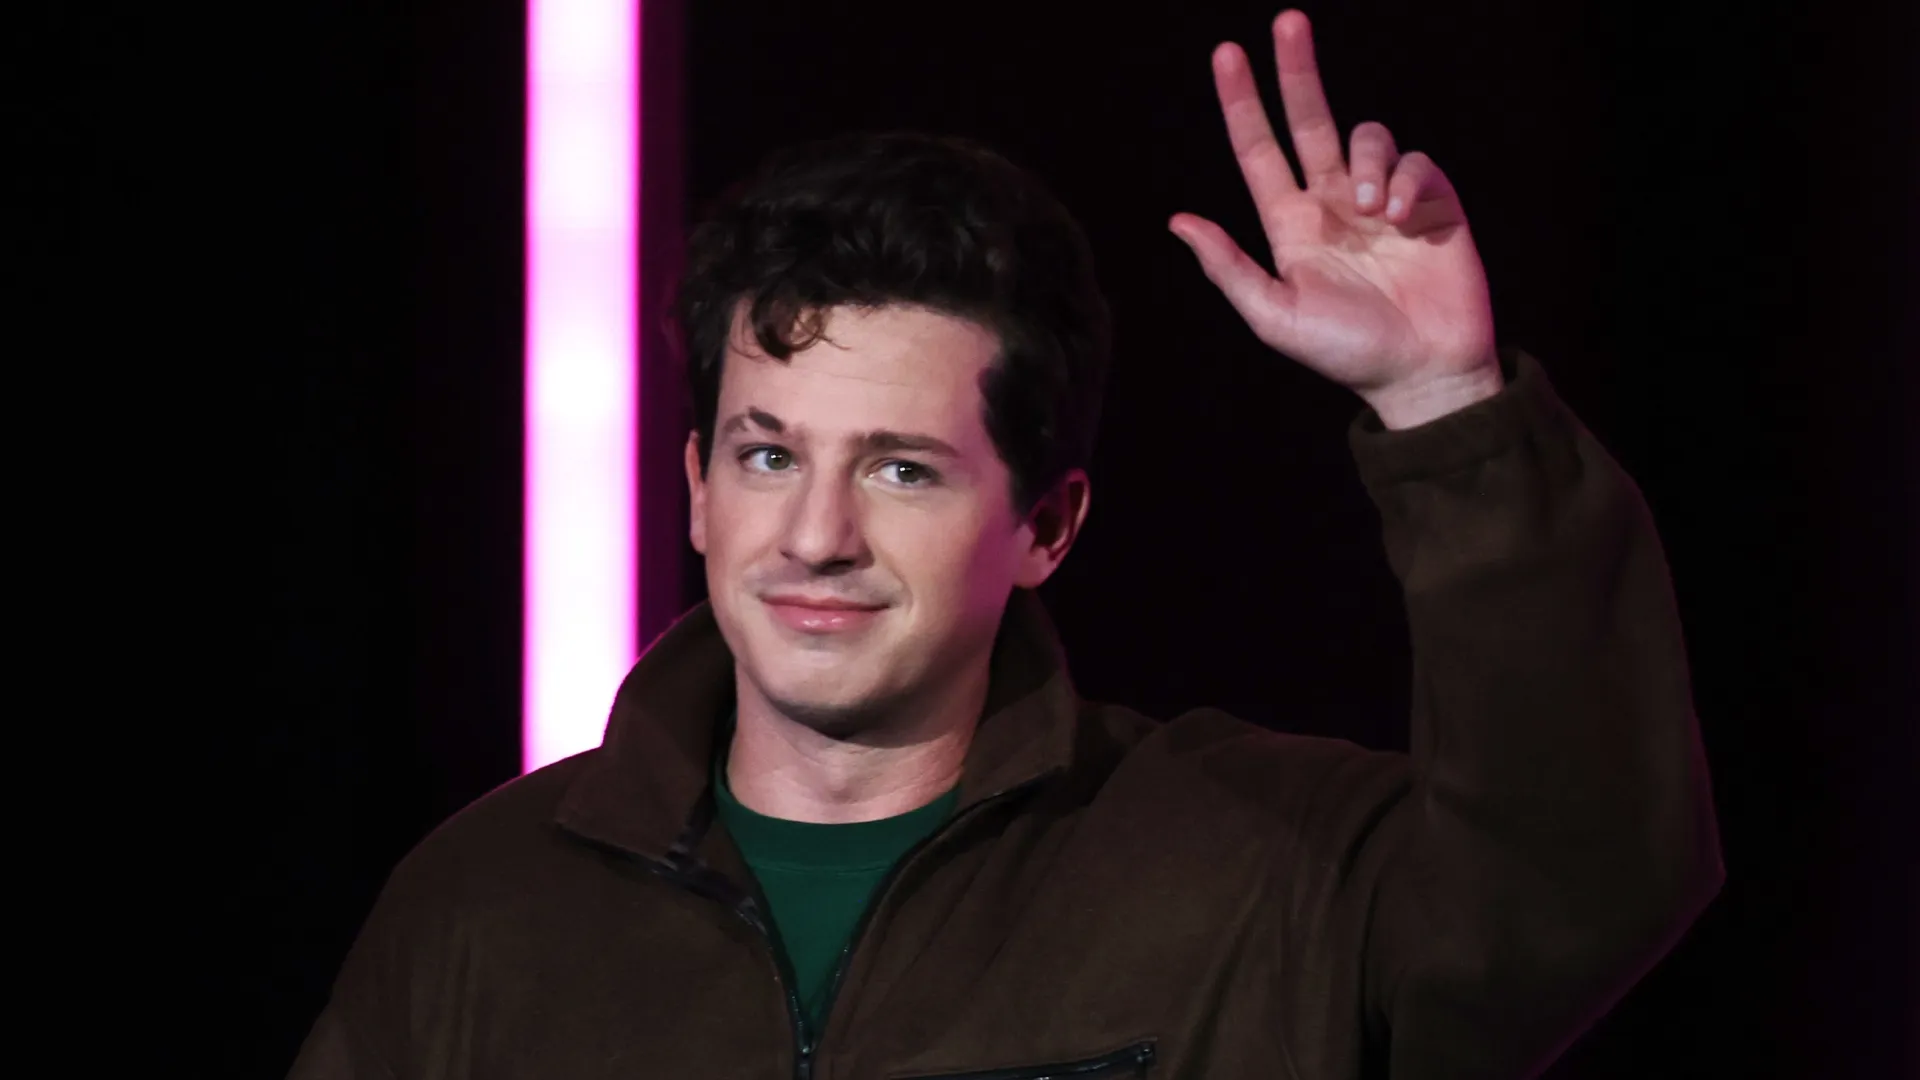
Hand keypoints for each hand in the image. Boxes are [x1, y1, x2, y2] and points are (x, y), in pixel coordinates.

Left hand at [1171, 10, 1502, 429]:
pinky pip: (1415, 162)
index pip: (1259, 151)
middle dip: (1297, 71)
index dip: (1243, 104)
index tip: (1227, 55)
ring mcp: (1382, 199)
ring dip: (1365, 161)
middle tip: (1287, 21)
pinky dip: (1404, 180)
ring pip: (1367, 137)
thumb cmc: (1346, 353)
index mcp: (1291, 225)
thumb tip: (1177, 220)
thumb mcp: (1275, 316)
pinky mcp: (1432, 203)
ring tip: (1369, 208)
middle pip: (1311, 119)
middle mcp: (1334, 203)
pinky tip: (1400, 217)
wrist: (1422, 374)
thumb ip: (1228, 267)